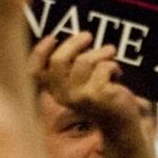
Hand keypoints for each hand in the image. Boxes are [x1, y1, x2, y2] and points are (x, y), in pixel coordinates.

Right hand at [32, 32, 146, 140]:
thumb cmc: (102, 94)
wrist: (122, 122)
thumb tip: (75, 40)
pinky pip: (103, 67)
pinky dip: (113, 65)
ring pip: (84, 60)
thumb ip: (74, 64)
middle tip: (88, 36)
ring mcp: (79, 96)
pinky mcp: (96, 95)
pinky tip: (117, 74)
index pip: (35, 73)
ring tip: (110, 54)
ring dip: (101, 53)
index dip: (39, 53)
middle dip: (74, 43)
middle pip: (58, 60)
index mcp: (55, 91)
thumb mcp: (83, 80)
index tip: (52, 38)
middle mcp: (63, 96)